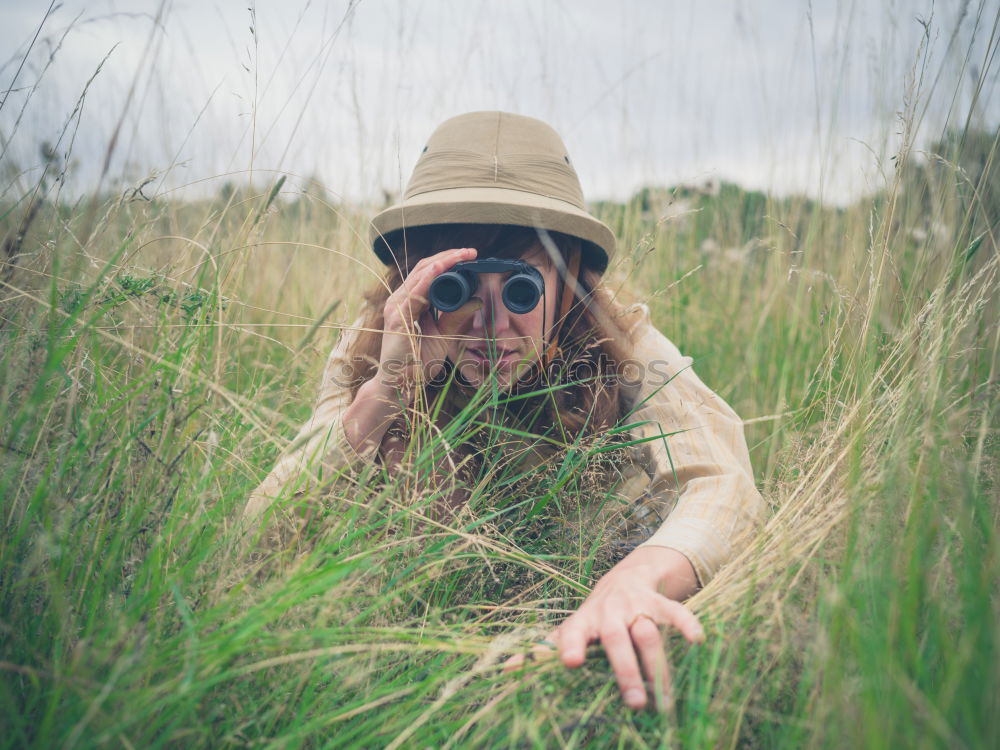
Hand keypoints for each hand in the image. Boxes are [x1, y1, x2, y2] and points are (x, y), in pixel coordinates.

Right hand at [379, 247, 482, 398]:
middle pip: (424, 268)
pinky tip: (442, 269)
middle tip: (471, 252)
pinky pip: (414, 293)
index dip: (448, 261)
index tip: (469, 256)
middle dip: (449, 256)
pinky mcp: (397, 318)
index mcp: (409, 302)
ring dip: (443, 262)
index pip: (427, 273)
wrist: (399, 384)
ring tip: (462, 255)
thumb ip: (455, 316)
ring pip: (420, 275)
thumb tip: (477, 300)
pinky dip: (428, 278)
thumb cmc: (417, 361)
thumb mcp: (443, 335)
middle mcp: (400, 300)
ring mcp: (396, 308)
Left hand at [502, 546, 703, 711]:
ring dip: (656, 664)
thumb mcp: (570, 631)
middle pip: (616, 640)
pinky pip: (675, 612)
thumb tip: (507, 671)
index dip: (571, 645)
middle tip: (634, 703)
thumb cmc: (594, 618)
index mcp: (582, 621)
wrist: (626, 578)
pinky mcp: (660, 602)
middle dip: (625, 671)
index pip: (573, 632)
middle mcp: (608, 611)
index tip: (570, 663)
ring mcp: (636, 605)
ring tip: (664, 699)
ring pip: (647, 632)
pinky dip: (686, 624)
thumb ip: (543, 650)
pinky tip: (696, 642)